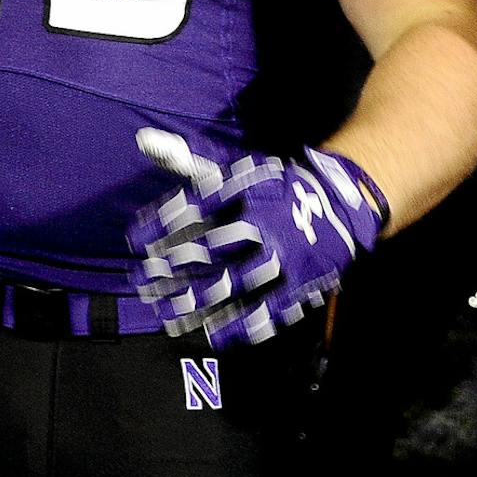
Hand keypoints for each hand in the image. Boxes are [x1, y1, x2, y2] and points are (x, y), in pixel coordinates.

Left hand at [127, 129, 386, 346]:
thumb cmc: (275, 187)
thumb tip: (144, 141)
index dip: (162, 226)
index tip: (135, 240)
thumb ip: (190, 164)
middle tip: (141, 282)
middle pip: (209, 252)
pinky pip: (270, 308)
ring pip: (235, 283)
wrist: (341, 205)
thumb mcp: (237, 171)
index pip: (195, 210)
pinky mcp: (301, 283)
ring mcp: (284, 258)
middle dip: (172, 269)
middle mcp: (263, 228)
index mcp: (248, 197)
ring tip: (167, 317)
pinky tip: (215, 335)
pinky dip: (243, 323)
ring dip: (199, 301)